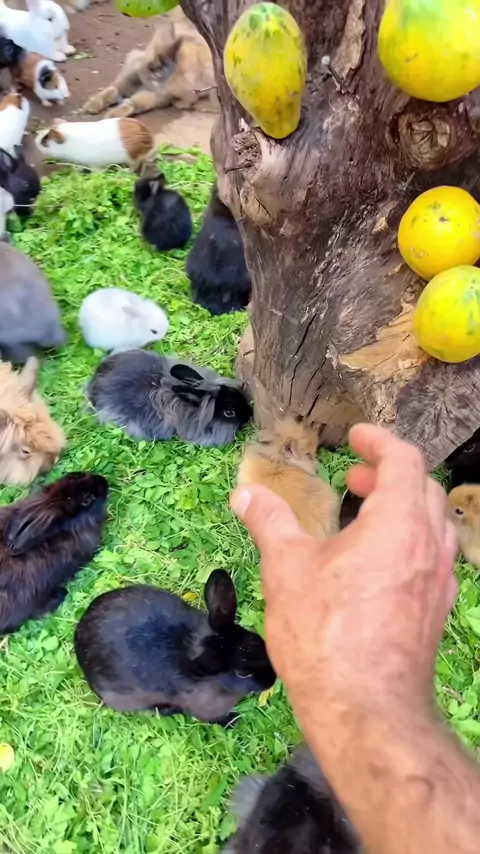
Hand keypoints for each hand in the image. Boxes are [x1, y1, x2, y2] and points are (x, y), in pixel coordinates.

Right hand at [230, 424, 457, 728]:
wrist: (366, 710)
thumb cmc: (324, 632)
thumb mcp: (286, 567)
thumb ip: (269, 521)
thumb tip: (245, 493)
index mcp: (398, 523)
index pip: (403, 460)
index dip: (379, 440)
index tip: (355, 437)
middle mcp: (428, 546)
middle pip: (423, 488)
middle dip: (389, 473)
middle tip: (354, 479)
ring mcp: (438, 581)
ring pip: (432, 523)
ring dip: (402, 507)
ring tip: (364, 516)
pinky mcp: (436, 611)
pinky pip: (432, 557)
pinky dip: (409, 541)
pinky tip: (376, 563)